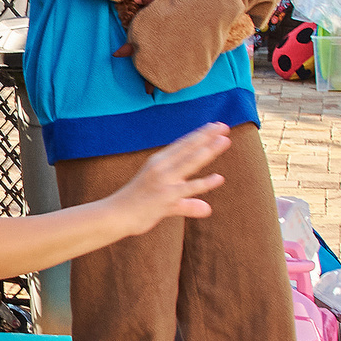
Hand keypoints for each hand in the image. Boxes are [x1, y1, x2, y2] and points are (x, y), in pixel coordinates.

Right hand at [105, 124, 230, 232]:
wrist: (115, 215)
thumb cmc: (137, 205)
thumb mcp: (165, 201)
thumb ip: (188, 203)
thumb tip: (207, 209)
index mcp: (158, 162)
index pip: (182, 144)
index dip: (199, 134)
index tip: (214, 125)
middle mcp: (161, 167)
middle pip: (188, 148)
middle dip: (207, 136)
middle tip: (224, 126)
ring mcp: (164, 181)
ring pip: (190, 162)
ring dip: (208, 150)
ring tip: (224, 140)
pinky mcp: (166, 197)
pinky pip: (188, 189)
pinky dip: (204, 184)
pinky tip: (219, 178)